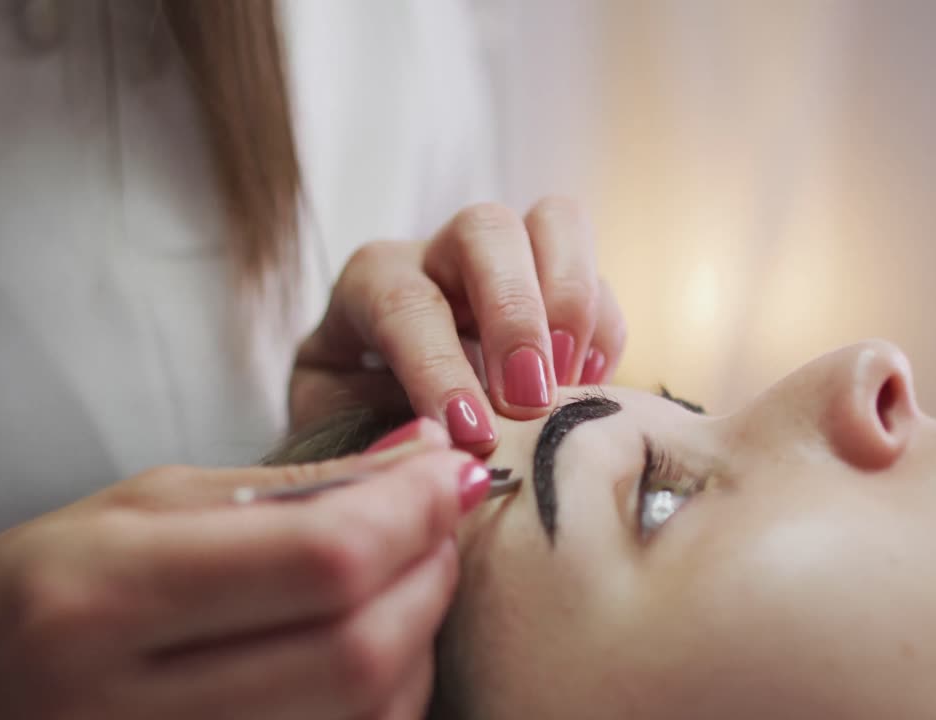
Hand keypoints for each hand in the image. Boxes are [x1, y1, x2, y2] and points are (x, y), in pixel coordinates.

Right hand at [0, 420, 487, 719]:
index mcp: (102, 598)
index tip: (451, 470)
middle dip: (431, 570)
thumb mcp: (142, 508)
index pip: (320, 559)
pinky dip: (392, 692)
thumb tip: (422, 458)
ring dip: (421, 632)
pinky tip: (376, 641)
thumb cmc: (42, 593)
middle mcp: (132, 705)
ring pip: (370, 711)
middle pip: (361, 648)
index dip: (413, 511)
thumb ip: (291, 488)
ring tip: (405, 573)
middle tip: (438, 518)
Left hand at [291, 196, 627, 452]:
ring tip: (570, 386)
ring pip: (557, 224)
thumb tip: (446, 454)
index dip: (442, 368)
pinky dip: (604, 336)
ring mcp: (503, 264)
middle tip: (530, 401)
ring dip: (573, 305)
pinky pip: (600, 286)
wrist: (369, 416)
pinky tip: (587, 392)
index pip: (406, 303)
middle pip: (486, 229)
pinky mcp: (554, 292)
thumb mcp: (331, 432)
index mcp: (368, 283)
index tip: (474, 436)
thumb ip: (380, 437)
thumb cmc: (348, 422)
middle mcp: (436, 256)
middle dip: (517, 315)